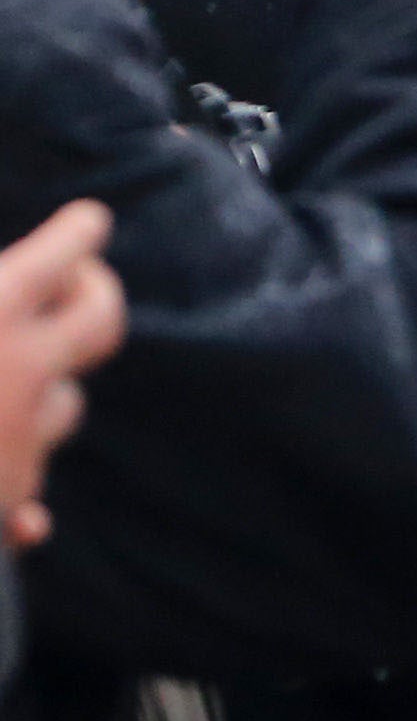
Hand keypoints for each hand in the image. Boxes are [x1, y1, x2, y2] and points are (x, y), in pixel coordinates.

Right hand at [0, 201, 123, 547]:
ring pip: (67, 402)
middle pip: (102, 322)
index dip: (79, 232)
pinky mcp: (11, 499)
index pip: (64, 256)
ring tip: (15, 369)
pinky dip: (15, 461)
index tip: (88, 221)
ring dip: (47, 383)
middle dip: (98, 292)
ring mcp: (24, 439)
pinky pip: (31, 474)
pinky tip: (10, 471)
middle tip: (83, 280)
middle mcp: (23, 373)